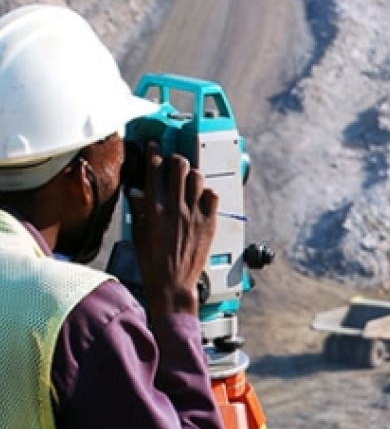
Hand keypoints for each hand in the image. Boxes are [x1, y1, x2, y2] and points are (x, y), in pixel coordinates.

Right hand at [127, 142, 218, 317]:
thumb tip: (138, 191)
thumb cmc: (153, 262)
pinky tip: (201, 197)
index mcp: (154, 208)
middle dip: (176, 159)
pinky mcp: (209, 223)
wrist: (172, 282)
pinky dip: (207, 193)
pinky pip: (213, 196)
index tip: (154, 146)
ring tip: (189, 179)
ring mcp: (194, 214)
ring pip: (198, 177)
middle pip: (179, 166)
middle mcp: (176, 207)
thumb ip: (139, 208)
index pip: (155, 169)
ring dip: (192, 174)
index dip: (154, 152)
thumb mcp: (138, 232)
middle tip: (174, 162)